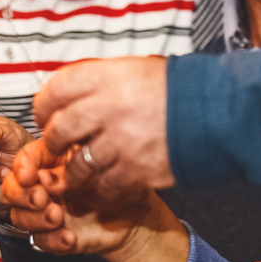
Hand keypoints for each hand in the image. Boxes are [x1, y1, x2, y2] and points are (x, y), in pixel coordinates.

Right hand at [1, 140, 153, 254]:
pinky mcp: (52, 235)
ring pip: (19, 216)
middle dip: (22, 195)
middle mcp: (45, 185)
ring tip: (58, 217)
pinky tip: (69, 237)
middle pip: (12, 188)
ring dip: (35, 218)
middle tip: (41, 198)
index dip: (22, 166)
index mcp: (55, 161)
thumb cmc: (120, 184)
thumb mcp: (101, 169)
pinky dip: (52, 240)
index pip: (27, 158)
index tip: (28, 176)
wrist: (134, 216)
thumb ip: (72, 168)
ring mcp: (46, 211)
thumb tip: (46, 175)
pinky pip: (40, 241)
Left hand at [34, 56, 171, 203]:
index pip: (56, 90)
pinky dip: (101, 190)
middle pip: (60, 130)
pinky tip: (105, 185)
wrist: (215, 112)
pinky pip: (104, 187)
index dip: (45, 106)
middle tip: (59, 147)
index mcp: (108, 77)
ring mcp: (120, 141)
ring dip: (75, 173)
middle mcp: (109, 107)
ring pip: (78, 165)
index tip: (46, 115)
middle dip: (55, 143)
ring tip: (80, 172)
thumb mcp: (135, 70)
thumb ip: (101, 82)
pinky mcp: (135, 169)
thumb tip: (72, 94)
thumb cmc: (178, 91)